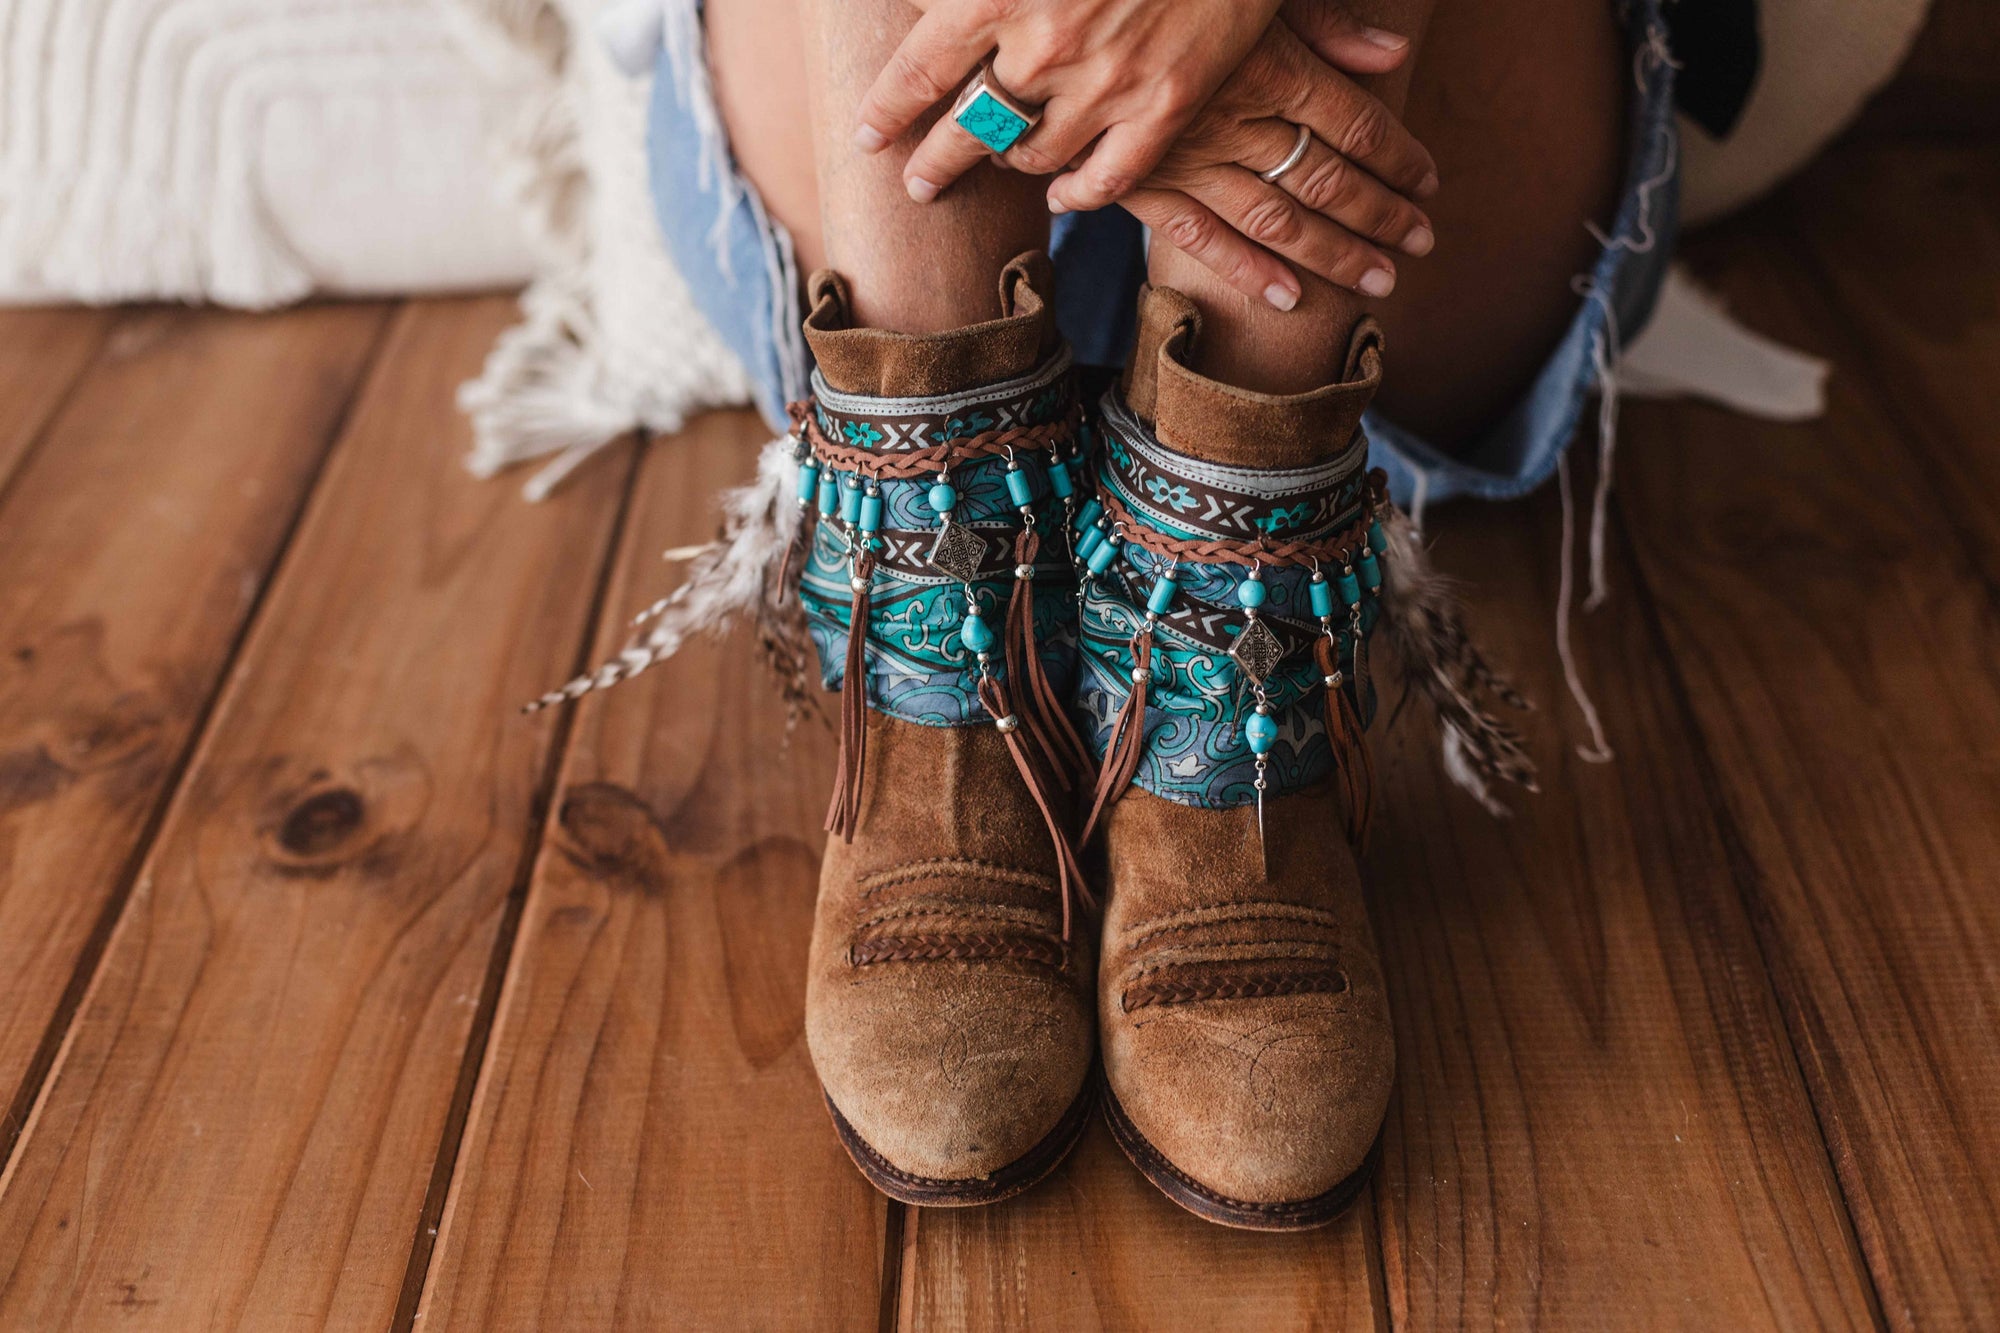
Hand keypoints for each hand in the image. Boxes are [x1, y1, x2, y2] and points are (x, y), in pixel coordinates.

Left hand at [855, 0, 1282, 204]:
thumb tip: (916, 2)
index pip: (919, 72)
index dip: (887, 110)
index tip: (869, 136)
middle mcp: (1046, 48)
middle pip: (969, 131)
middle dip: (935, 163)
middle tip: (919, 184)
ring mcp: (1110, 84)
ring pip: (1033, 157)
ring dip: (1008, 163)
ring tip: (999, 161)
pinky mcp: (1166, 105)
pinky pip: (1108, 178)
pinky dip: (1078, 194)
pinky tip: (1061, 194)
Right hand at [1061, 3, 1438, 308]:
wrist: (1065, 17)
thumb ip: (1324, 23)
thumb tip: (1394, 55)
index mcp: (1272, 66)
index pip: (1359, 124)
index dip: (1401, 160)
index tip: (1429, 185)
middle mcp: (1239, 121)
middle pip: (1329, 180)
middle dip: (1382, 217)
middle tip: (1421, 244)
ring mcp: (1191, 160)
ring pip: (1278, 219)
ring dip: (1334, 255)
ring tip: (1378, 280)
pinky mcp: (1144, 183)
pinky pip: (1202, 238)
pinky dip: (1247, 272)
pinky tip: (1288, 298)